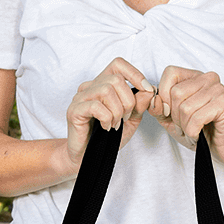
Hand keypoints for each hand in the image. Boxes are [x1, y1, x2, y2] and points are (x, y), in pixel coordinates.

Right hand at [63, 57, 156, 171]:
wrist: (89, 158)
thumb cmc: (107, 139)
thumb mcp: (130, 122)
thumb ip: (139, 106)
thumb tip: (149, 91)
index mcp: (102, 84)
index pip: (118, 65)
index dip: (135, 74)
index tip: (147, 90)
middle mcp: (90, 87)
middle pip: (116, 80)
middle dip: (128, 101)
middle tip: (125, 118)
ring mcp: (80, 97)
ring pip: (106, 91)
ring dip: (117, 111)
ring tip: (115, 125)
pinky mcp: (74, 110)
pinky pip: (96, 106)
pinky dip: (106, 118)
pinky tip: (106, 128)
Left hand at [150, 66, 223, 165]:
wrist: (221, 149)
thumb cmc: (198, 132)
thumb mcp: (171, 120)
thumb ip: (158, 109)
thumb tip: (153, 99)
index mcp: (195, 77)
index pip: (170, 73)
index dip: (164, 96)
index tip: (172, 113)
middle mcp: (208, 78)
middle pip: (176, 93)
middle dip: (176, 117)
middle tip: (187, 126)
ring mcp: (218, 89)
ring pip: (185, 108)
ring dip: (185, 127)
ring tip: (194, 131)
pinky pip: (196, 118)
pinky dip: (193, 132)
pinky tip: (200, 135)